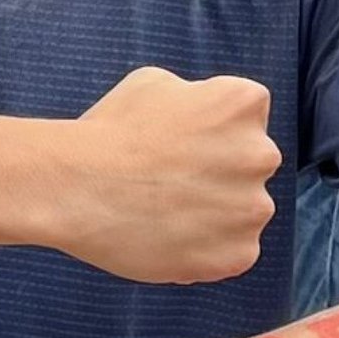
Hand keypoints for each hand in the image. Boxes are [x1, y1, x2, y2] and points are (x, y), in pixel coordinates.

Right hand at [69, 68, 278, 283]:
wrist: (77, 188)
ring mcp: (253, 208)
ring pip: (242, 212)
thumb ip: (197, 98)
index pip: (243, 117)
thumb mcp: (155, 83)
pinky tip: (168, 237)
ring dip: (214, 213)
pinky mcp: (238, 254)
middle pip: (248, 165)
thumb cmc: (109, 131)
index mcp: (244, 103)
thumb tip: (206, 118)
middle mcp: (261, 154)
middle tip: (168, 181)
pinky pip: (231, 252)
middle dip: (218, 172)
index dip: (208, 130)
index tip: (177, 140)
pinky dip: (205, 250)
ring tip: (164, 212)